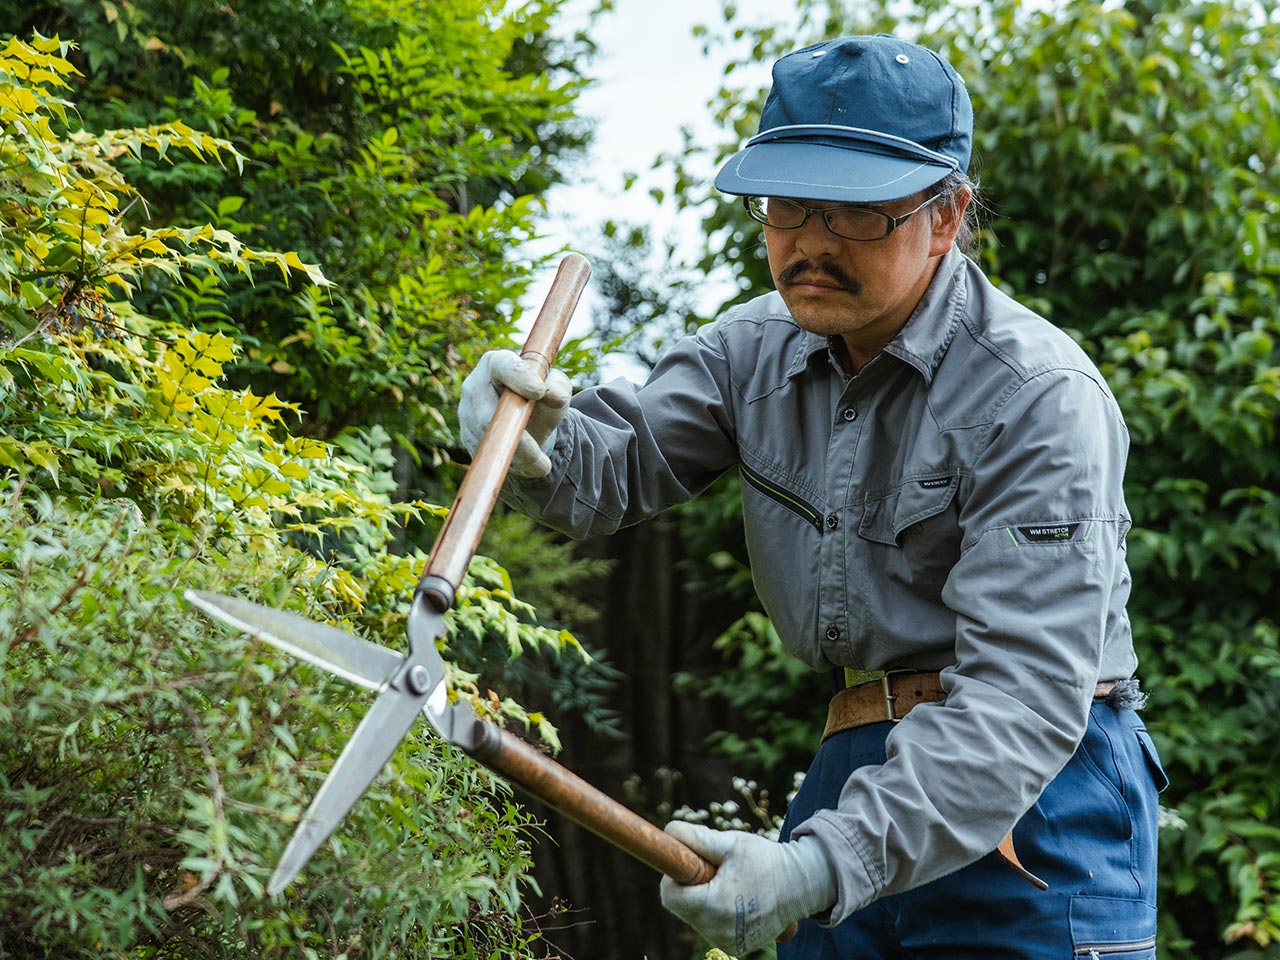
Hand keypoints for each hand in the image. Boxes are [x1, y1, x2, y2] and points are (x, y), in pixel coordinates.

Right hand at [458, 349, 570, 477]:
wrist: (531, 425)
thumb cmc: (542, 400)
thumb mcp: (557, 391)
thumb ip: (559, 387)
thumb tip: (552, 393)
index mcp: (497, 364)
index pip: (503, 366)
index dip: (520, 377)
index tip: (539, 391)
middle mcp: (475, 386)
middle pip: (487, 412)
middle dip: (516, 436)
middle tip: (538, 454)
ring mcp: (467, 413)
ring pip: (487, 439)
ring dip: (517, 455)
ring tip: (541, 464)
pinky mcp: (467, 437)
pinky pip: (486, 454)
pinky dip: (511, 464)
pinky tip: (531, 467)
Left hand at [659, 822, 836, 954]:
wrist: (801, 886)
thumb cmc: (764, 860)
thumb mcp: (730, 842)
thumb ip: (696, 838)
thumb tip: (668, 832)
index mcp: (715, 905)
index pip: (670, 896)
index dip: (674, 877)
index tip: (691, 864)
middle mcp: (719, 931)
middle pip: (682, 908)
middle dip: (691, 887)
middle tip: (716, 871)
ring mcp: (728, 943)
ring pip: (695, 919)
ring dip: (703, 901)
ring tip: (729, 885)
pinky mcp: (736, 948)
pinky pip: (711, 928)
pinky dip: (716, 914)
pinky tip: (737, 900)